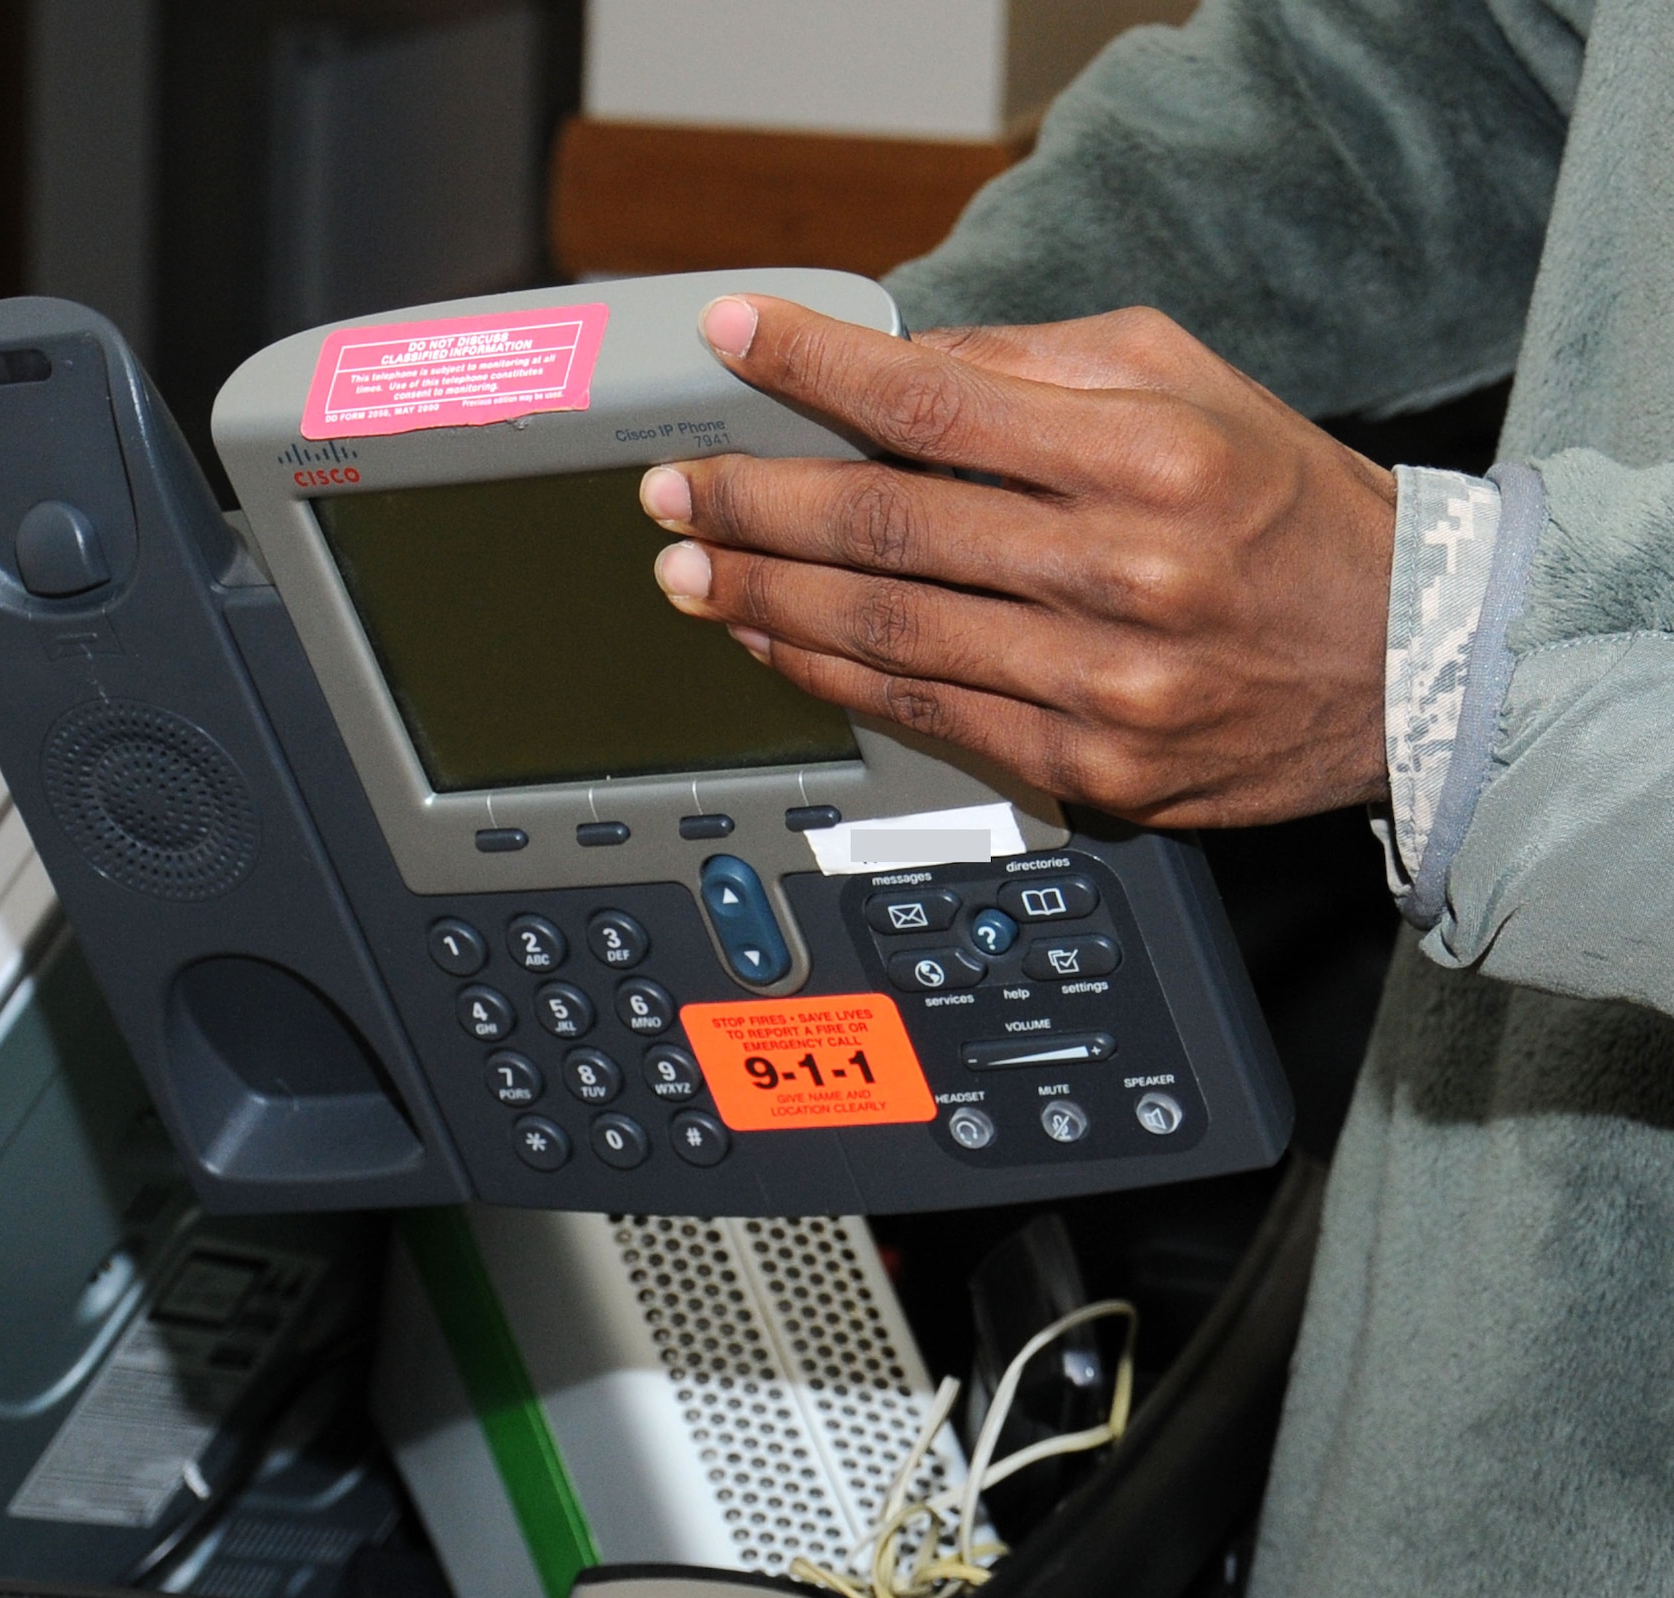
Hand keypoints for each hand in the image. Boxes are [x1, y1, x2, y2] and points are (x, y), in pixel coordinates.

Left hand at [643, 295, 1396, 827]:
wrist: (1409, 663)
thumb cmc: (1287, 509)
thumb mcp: (1191, 385)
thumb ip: (1039, 365)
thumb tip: (899, 362)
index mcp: (1146, 454)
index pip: (935, 396)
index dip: (813, 365)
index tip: (731, 340)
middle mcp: (1124, 571)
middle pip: (886, 526)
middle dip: (754, 503)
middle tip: (673, 491)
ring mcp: (1106, 686)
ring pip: (889, 634)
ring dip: (767, 598)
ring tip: (691, 570)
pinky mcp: (1096, 772)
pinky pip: (932, 716)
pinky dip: (834, 675)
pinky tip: (775, 643)